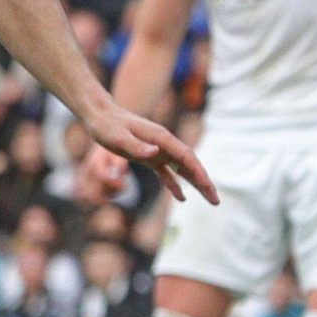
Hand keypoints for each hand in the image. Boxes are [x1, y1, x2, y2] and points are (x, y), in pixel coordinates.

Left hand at [82, 103, 217, 204]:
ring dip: (196, 184)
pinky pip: (166, 173)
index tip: (208, 186)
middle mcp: (164, 144)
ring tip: (210, 199)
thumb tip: (156, 153)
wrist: (100, 115)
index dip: (198, 172)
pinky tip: (182, 198)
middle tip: (215, 201)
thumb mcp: (118, 138)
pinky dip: (175, 185)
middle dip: (204, 182)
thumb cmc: (107, 125)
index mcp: (161, 138)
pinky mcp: (149, 156)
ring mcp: (158, 150)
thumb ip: (136, 146)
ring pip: (182, 169)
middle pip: (189, 164)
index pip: (186, 157)